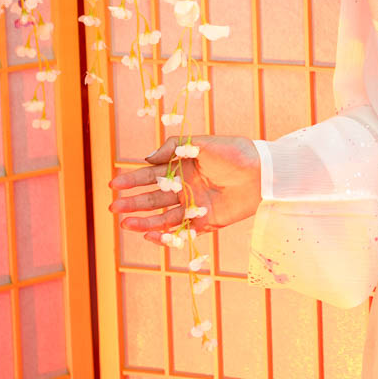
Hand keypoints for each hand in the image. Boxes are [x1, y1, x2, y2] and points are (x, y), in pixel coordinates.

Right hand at [110, 136, 261, 244]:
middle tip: (113, 207)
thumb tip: (146, 159)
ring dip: (143, 221)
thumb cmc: (235, 152)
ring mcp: (194, 206)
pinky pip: (180, 231)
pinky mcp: (205, 222)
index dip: (132, 180)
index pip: (151, 175)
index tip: (113, 184)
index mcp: (182, 167)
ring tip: (125, 224)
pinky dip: (165, 235)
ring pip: (162, 216)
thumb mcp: (202, 143)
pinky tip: (149, 235)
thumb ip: (173, 148)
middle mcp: (185, 187)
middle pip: (153, 198)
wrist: (263, 174)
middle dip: (132, 203)